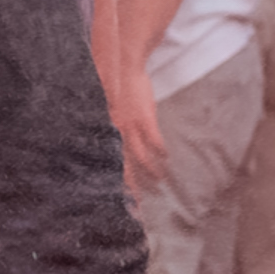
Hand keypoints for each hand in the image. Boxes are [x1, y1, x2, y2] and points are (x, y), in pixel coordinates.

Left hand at [112, 65, 166, 188]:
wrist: (124, 68)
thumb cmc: (116, 90)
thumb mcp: (109, 111)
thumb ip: (111, 128)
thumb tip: (112, 141)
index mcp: (107, 132)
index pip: (110, 164)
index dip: (115, 182)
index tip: (121, 199)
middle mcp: (116, 133)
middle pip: (123, 167)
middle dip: (132, 187)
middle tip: (139, 205)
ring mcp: (130, 127)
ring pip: (139, 158)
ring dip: (151, 172)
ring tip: (160, 182)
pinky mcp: (144, 118)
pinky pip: (154, 141)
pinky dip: (160, 151)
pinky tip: (166, 158)